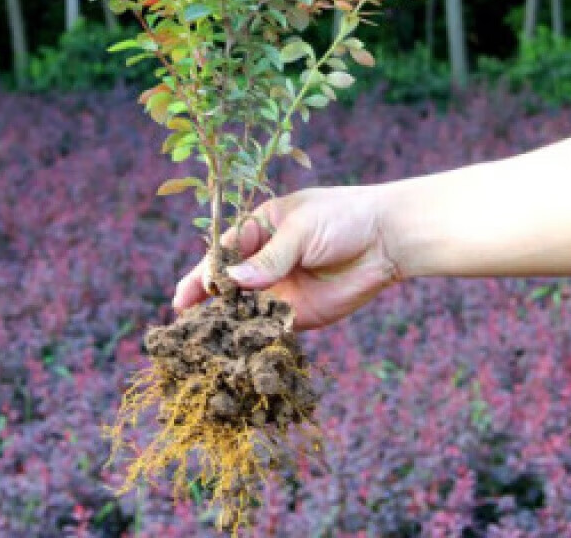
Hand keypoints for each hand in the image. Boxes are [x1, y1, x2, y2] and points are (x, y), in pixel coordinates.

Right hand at [172, 186, 402, 330]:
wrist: (386, 240)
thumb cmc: (342, 218)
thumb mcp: (301, 229)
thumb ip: (269, 257)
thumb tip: (232, 282)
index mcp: (258, 230)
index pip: (223, 253)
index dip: (203, 274)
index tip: (185, 296)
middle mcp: (263, 261)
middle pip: (227, 285)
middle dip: (206, 303)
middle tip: (183, 326)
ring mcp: (279, 289)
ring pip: (244, 309)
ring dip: (225, 324)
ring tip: (202, 344)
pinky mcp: (298, 314)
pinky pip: (269, 328)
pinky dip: (254, 339)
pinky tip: (237, 352)